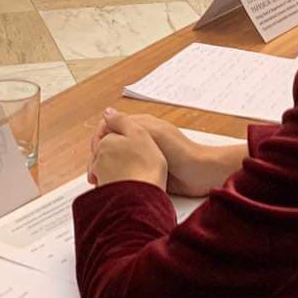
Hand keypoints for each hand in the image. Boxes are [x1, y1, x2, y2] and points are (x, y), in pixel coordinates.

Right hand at [99, 112, 245, 197]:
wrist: (201, 174)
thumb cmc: (182, 152)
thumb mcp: (154, 134)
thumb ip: (130, 124)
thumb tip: (107, 113)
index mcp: (140, 127)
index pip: (110, 127)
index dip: (99, 139)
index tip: (96, 153)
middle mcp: (140, 140)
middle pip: (110, 145)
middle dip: (100, 156)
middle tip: (96, 172)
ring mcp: (143, 156)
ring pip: (116, 160)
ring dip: (107, 168)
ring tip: (103, 180)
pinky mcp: (146, 171)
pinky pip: (126, 172)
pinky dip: (118, 178)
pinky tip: (116, 185)